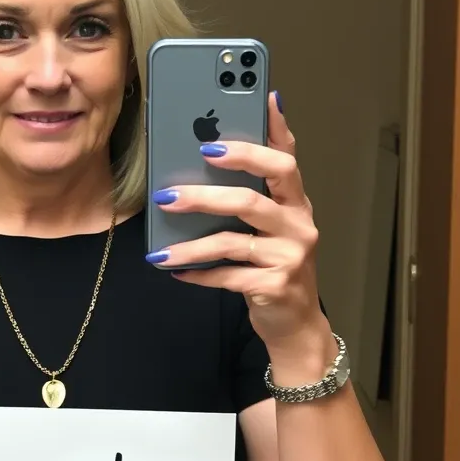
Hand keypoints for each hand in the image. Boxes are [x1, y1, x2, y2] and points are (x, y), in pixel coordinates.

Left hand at [148, 92, 324, 349]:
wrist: (296, 322)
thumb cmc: (275, 262)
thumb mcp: (271, 222)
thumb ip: (253, 186)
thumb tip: (220, 142)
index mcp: (295, 200)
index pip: (283, 159)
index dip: (255, 143)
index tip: (215, 138)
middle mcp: (298, 224)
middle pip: (252, 198)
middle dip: (206, 194)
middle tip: (168, 193)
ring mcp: (289, 256)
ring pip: (233, 241)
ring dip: (192, 245)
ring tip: (161, 250)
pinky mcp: (275, 286)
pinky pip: (228, 275)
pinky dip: (199, 273)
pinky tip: (176, 269)